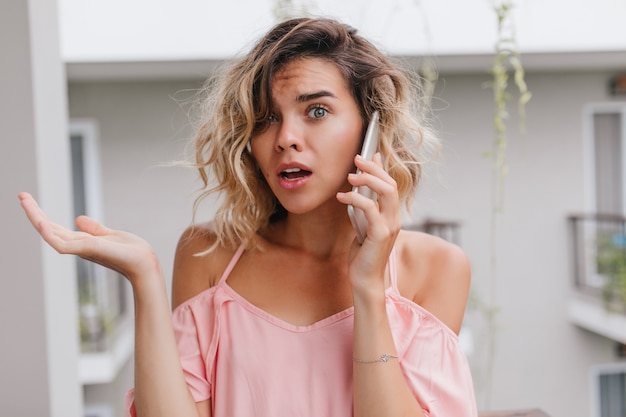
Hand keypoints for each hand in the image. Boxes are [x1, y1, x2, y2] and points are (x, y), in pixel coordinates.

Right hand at [18, 192, 160, 286]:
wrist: (145, 263)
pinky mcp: (87, 250)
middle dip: (34, 213)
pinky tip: (41, 222)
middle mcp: (78, 246)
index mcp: (82, 241)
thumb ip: (94, 228)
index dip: (42, 215)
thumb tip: (77, 218)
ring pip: (50, 234)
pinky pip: (63, 245)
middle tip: (21, 195)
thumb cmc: (131, 252)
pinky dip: (50, 235)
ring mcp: (81, 249)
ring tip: (24, 200)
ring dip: (36, 217)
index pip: (56, 227)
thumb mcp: (110, 235)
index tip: (29, 199)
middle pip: (49, 228)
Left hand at [336, 153, 400, 290]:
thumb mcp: (363, 225)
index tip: (368, 155)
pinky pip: (370, 208)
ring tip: (350, 176)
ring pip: (386, 191)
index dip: (380, 168)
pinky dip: (355, 198)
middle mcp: (395, 218)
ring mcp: (390, 225)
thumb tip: (360, 187)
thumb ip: (365, 207)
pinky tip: (342, 197)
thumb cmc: (363, 254)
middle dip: (373, 168)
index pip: (391, 184)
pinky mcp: (381, 234)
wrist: (365, 279)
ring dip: (367, 179)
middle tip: (356, 159)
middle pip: (390, 183)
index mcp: (392, 215)